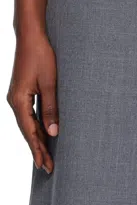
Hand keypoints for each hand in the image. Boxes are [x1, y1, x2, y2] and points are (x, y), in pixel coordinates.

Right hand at [7, 28, 57, 174]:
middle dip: (38, 150)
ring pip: (27, 125)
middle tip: (48, 168)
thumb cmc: (41, 55)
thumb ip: (51, 109)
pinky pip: (28, 116)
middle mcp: (14, 101)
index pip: (29, 132)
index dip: (37, 150)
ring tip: (46, 158)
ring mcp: (17, 97)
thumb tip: (53, 133)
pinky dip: (35, 128)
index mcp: (19, 101)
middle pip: (26, 132)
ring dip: (37, 141)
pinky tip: (43, 137)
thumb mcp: (50, 83)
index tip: (44, 165)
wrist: (31, 36)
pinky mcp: (22, 93)